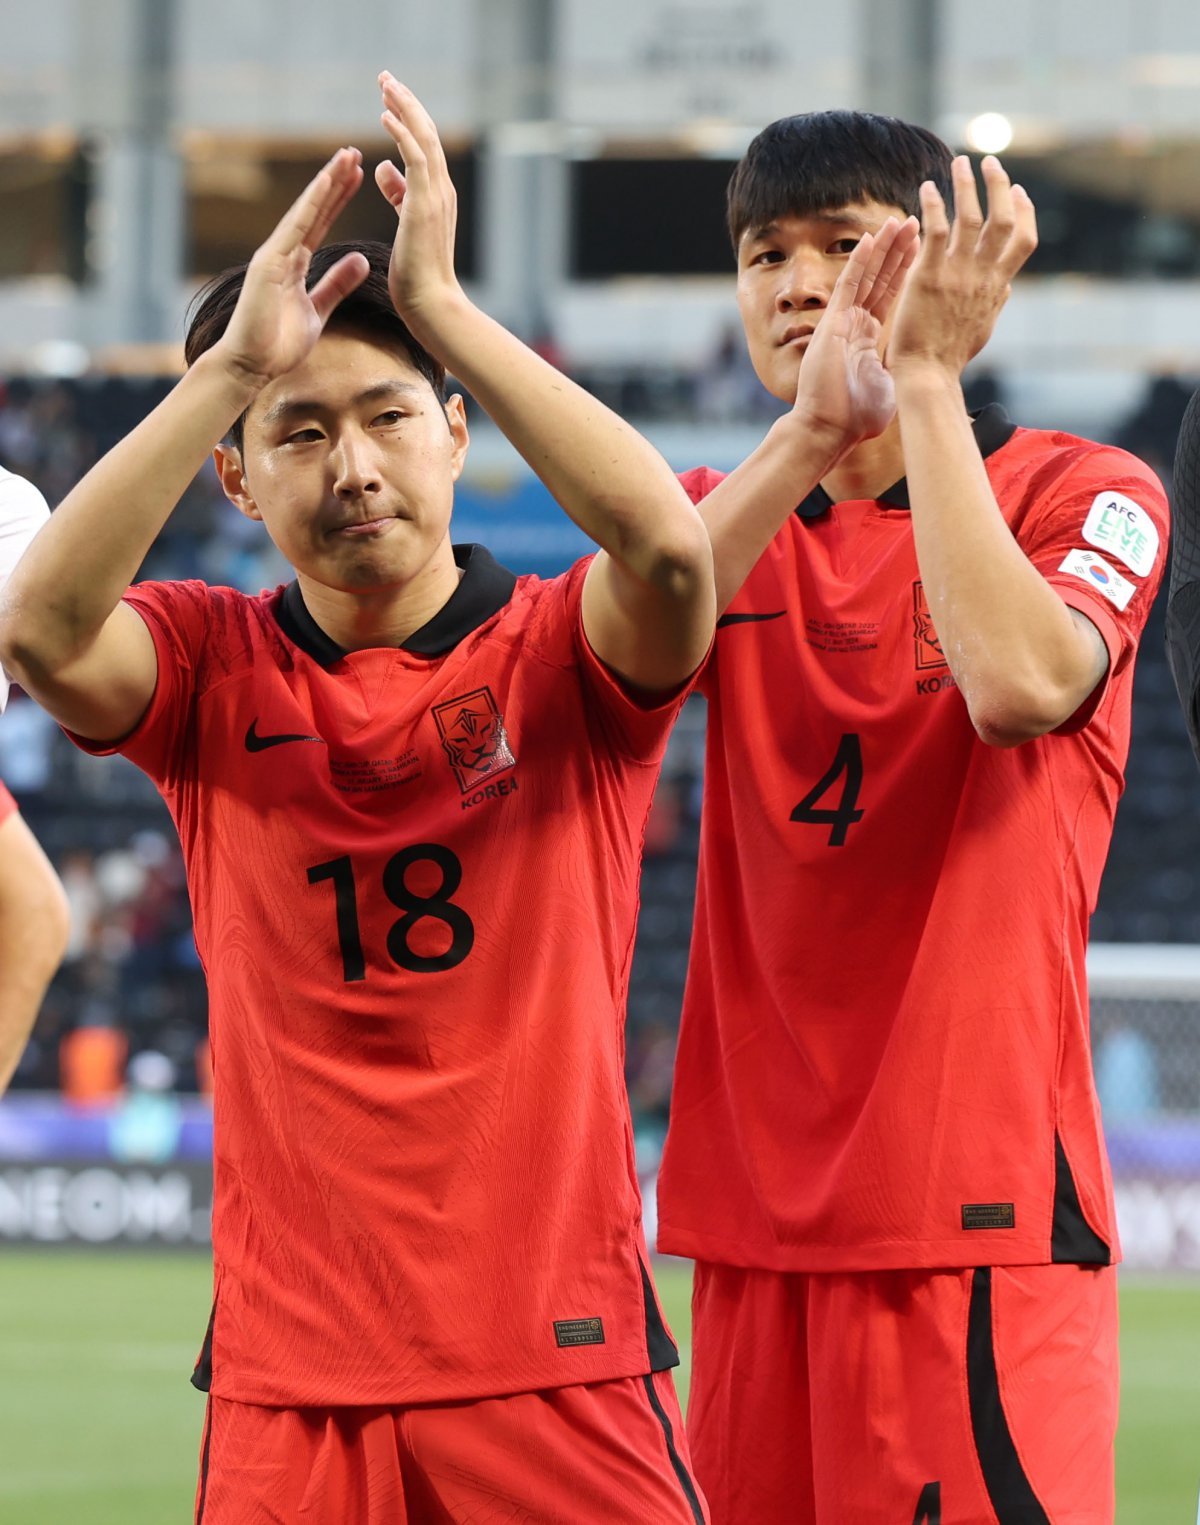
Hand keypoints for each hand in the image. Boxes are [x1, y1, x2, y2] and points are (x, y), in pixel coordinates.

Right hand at [212, 149, 368, 388]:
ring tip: (345, 156)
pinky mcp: (269, 264)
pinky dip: (311, 205)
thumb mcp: (318, 310)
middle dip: (335, 181)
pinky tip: (327, 182)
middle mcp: (283, 252)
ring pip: (305, 211)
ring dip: (326, 182)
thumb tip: (361, 260)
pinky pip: (295, 229)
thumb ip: (337, 284)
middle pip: (314, 210)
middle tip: (354, 151)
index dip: (339, 198)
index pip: (321, 223)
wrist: (251, 365)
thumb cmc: (278, 343)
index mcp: (294, 263)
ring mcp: (274, 255)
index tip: (358, 174)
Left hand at [376, 73, 462, 323]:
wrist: (432, 305)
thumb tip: (382, 166)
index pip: (423, 147)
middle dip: (406, 102)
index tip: (388, 98)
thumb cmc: (417, 276)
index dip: (407, 119)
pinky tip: (384, 114)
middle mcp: (441, 190)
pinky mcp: (425, 204)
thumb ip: (397, 193)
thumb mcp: (405, 224)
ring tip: (384, 84)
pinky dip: (401, 132)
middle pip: (426, 134)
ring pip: (423, 138)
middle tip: (385, 78)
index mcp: (435, 196)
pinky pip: (415, 158)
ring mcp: (436, 196)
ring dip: (403, 108)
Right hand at [791, 214, 919, 444]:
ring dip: (883, 248)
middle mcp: (855, 324)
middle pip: (880, 279)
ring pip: (866, 275)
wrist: (828, 430)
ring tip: (899, 221)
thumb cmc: (854, 419)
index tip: (921, 248)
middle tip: (914, 223)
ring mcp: (843, 322)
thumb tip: (910, 373)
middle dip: (897, 251)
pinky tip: (870, 238)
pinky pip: (848, 285)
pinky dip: (858, 261)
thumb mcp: (884, 388)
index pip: (889, 295)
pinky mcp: (832, 323)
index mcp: (868, 338)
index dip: (904, 271)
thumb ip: (894, 370)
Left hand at [887, 155, 1036, 378]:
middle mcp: (983, 276)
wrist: (928, 375)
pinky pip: (935, 231)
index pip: (1025, 239)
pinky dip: (933, 204)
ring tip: (958, 162)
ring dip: (966, 185)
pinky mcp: (928, 277)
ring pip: (970, 218)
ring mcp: (957, 275)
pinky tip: (925, 188)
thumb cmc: (951, 356)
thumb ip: (996, 301)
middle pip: (1003, 220)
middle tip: (990, 162)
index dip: (1025, 210)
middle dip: (999, 185)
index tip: (1019, 190)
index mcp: (998, 286)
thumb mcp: (984, 328)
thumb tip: (1008, 287)